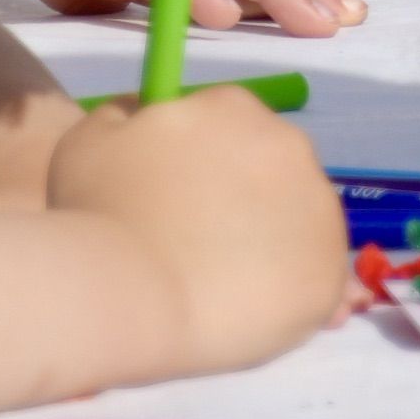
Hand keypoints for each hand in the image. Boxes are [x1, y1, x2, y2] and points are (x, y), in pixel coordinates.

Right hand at [49, 84, 349, 372]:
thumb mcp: (90, 139)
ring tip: (221, 286)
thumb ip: (126, 116)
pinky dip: (287, 292)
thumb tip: (144, 112)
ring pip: (299, 223)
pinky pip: (314, 278)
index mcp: (233, 107)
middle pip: (274, 171)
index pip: (234, 127)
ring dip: (271, 245)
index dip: (208, 167)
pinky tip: (245, 312)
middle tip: (199, 245)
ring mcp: (317, 208)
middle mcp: (288, 144)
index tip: (183, 201)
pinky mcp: (328, 271)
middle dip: (245, 201)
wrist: (125, 292)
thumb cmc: (99, 212)